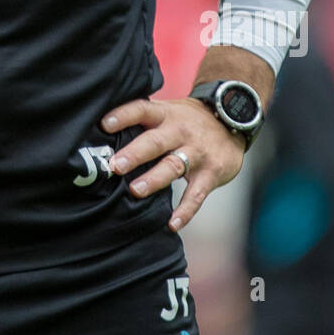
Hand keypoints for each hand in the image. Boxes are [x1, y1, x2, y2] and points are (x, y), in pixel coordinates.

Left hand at [101, 96, 245, 231]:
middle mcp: (180, 131)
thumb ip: (143, 119)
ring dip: (154, 179)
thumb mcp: (168, 110)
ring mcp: (197, 152)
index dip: (123, 115)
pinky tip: (172, 223)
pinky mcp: (211, 173)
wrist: (233, 120)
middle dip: (134, 153)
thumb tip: (100, 130)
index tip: (104, 124)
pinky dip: (185, 211)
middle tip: (115, 165)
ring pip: (173, 166)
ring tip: (135, 190)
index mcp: (166, 114)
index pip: (142, 110)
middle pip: (155, 141)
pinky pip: (197, 195)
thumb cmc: (188, 120)